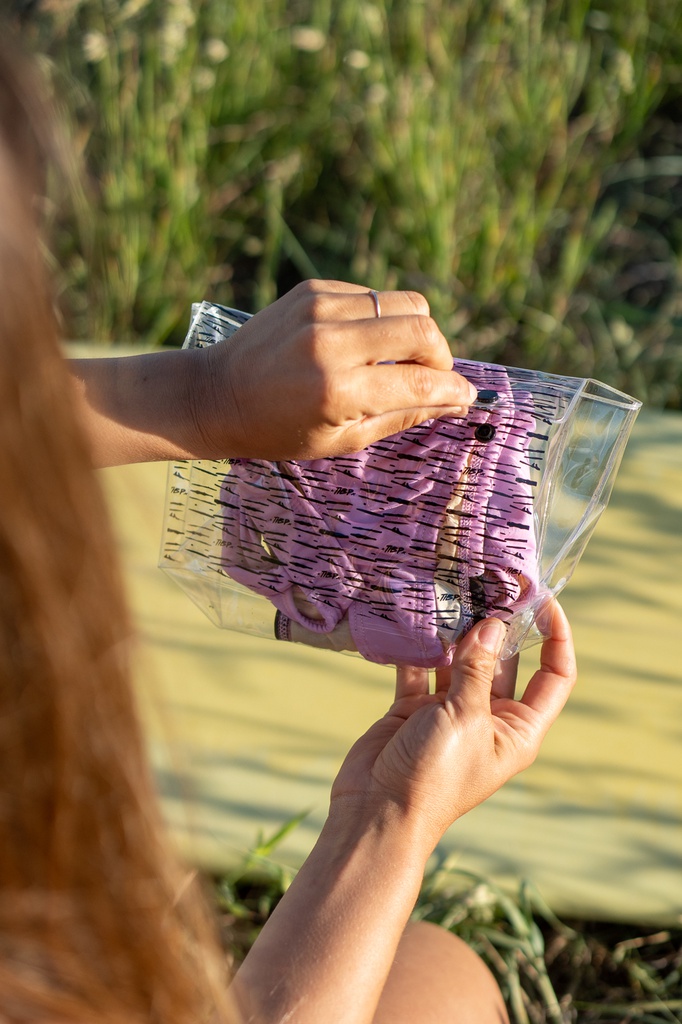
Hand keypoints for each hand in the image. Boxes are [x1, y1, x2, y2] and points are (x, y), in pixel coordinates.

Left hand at [197, 279, 477, 459]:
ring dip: (413, 332)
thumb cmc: (277, 430)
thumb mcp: (340, 440)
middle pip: (422, 328)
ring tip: (397, 358)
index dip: (453, 389)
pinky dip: (379, 319)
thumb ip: (400, 416)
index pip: (421, 380)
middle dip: (441, 356)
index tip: (465, 396)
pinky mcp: (312, 289)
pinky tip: (360, 343)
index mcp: (338, 390)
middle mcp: (332, 343)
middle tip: (431, 376)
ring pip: (403, 302)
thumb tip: (452, 401)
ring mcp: (321, 308)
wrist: (216, 394)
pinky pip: (371, 295)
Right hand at [329, 603, 575, 860]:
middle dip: (498, 626)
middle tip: (488, 584)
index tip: (544, 602)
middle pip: (503, 661)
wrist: (378, 811)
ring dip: (455, 631)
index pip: (553, 677)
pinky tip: (414, 617)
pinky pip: (420, 668)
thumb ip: (477, 669)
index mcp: (518, 729)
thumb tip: (491, 624)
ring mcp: (449, 711)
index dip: (556, 639)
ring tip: (452, 590)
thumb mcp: (465, 717)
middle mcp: (488, 717)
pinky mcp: (413, 708)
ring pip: (459, 660)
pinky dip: (417, 646)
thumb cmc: (435, 774)